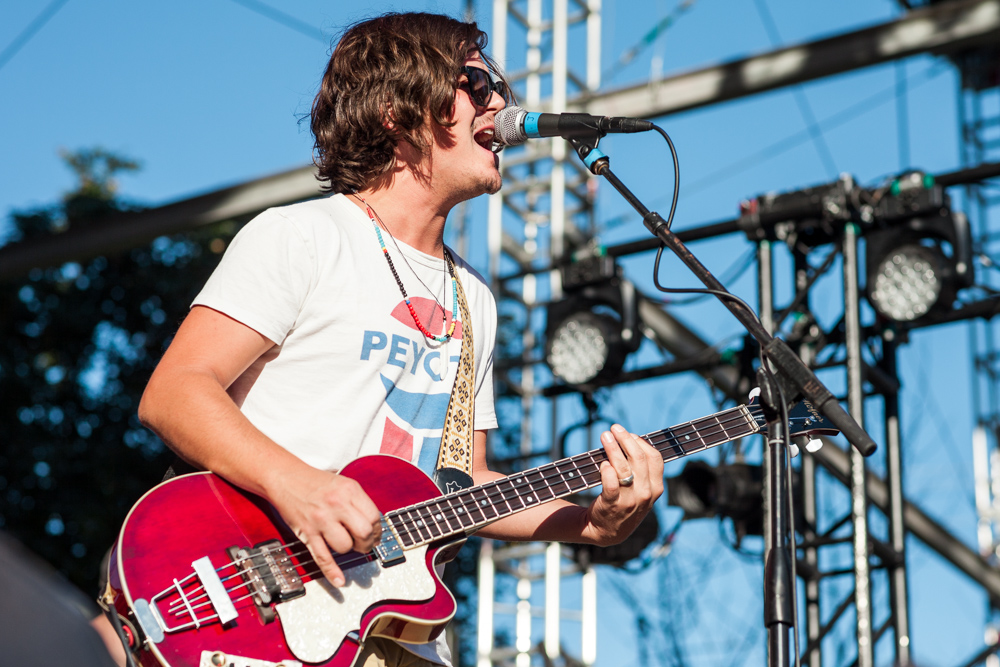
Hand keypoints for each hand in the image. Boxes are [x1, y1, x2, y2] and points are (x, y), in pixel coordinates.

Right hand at [269, 467, 382, 586]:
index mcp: (349, 490)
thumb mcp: (343, 483)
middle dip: (367, 543)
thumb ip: (358, 502)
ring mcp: (321, 520)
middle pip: (363, 532)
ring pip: (345, 546)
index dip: (377, 529)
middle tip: (364, 544)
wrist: (285, 477)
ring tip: (346, 545)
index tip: (375, 534)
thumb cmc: (314, 482)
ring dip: (348, 550)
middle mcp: (336, 504)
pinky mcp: (307, 532)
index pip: (374, 516)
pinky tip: (339, 580)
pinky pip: (322, 557)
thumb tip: (374, 524)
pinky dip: (331, 572)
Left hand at [583, 424, 663, 546]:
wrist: (607, 531)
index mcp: (656, 488)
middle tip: (614, 428)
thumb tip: (631, 439)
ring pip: (623, 467)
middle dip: (626, 439)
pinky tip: (602, 462)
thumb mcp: (641, 490)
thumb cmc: (623, 502)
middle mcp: (646, 493)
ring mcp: (630, 500)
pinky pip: (611, 482)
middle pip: (639, 458)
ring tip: (605, 436)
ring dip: (613, 448)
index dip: (641, 442)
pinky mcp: (612, 504)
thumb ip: (642, 470)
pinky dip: (606, 469)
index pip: (655, 458)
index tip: (630, 434)